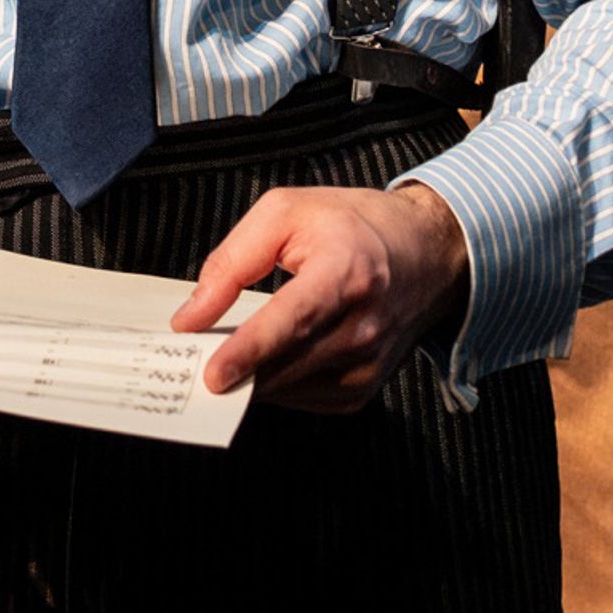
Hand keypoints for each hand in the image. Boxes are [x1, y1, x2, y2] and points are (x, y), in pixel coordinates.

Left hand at [177, 182, 468, 411]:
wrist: (426, 253)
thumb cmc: (352, 225)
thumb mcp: (283, 213)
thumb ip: (230, 263)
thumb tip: (191, 318)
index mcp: (348, 272)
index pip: (293, 321)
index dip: (250, 350)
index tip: (213, 374)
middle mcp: (365, 325)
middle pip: (287, 363)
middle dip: (235, 370)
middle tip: (187, 364)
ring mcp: (370, 363)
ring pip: (291, 388)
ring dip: (250, 380)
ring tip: (218, 357)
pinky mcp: (366, 386)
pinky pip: (305, 398)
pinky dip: (275, 385)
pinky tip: (260, 363)